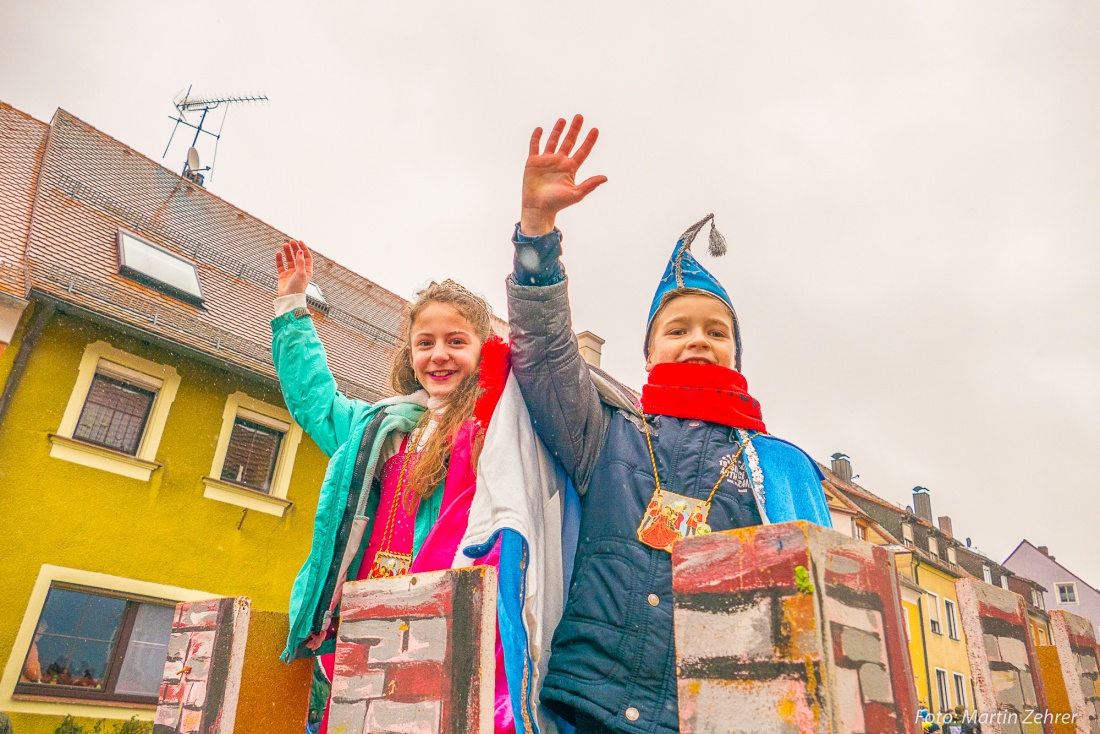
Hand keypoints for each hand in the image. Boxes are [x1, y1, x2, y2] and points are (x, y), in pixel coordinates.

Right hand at [275, 240, 312, 296]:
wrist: (289, 298)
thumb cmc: (298, 287)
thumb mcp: (301, 273)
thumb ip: (300, 261)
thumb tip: (300, 251)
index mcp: (307, 271)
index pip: (307, 257)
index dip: (304, 249)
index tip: (299, 241)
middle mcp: (299, 271)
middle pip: (297, 257)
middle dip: (294, 248)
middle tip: (290, 241)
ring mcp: (291, 273)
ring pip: (289, 260)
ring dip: (287, 252)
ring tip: (284, 244)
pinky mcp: (283, 276)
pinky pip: (281, 265)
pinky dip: (279, 259)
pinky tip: (278, 253)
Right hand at [521, 115, 606, 235]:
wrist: (538, 208)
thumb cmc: (557, 204)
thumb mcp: (576, 194)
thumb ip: (590, 185)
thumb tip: (605, 177)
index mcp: (570, 168)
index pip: (582, 151)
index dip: (589, 140)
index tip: (595, 129)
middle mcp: (559, 162)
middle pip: (569, 142)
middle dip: (574, 129)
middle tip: (579, 116)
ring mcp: (546, 161)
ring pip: (553, 141)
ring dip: (558, 130)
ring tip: (563, 119)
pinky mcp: (533, 162)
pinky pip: (535, 146)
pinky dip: (536, 137)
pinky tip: (540, 129)